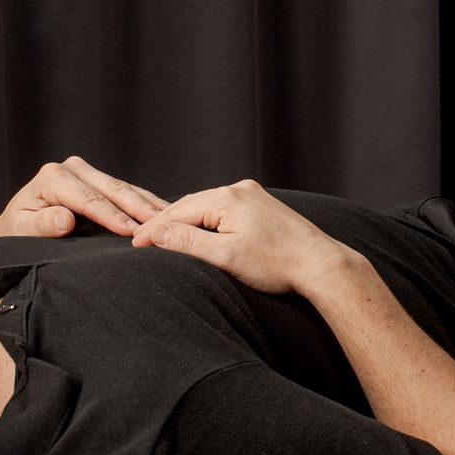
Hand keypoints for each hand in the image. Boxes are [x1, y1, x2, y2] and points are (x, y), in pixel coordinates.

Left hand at [0, 156, 169, 239]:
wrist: (14, 231)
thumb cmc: (16, 235)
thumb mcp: (22, 230)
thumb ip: (41, 225)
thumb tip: (64, 219)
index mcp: (53, 177)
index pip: (90, 199)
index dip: (113, 216)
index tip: (132, 233)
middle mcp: (71, 168)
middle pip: (112, 189)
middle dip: (138, 208)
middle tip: (163, 225)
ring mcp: (86, 171)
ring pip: (123, 188)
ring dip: (147, 204)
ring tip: (173, 219)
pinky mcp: (97, 179)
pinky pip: (125, 190)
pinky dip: (144, 202)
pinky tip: (165, 213)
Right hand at [134, 181, 344, 299]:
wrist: (321, 265)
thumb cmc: (276, 264)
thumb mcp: (225, 256)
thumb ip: (188, 243)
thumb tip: (156, 233)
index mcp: (227, 197)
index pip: (178, 212)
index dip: (154, 229)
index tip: (133, 244)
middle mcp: (239, 189)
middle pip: (191, 206)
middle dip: (166, 223)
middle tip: (140, 241)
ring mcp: (253, 195)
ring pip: (207, 207)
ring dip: (186, 222)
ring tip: (163, 237)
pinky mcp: (262, 206)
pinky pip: (224, 210)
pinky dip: (207, 221)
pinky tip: (199, 231)